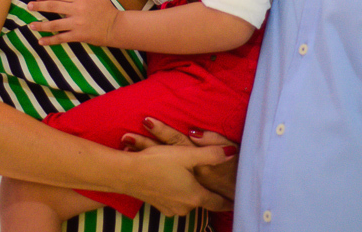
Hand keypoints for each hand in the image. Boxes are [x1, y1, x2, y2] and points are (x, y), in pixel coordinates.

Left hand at [28, 0, 118, 45]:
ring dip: (41, 25)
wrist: (115, 26)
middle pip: (53, 7)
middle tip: (29, 6)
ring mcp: (76, 24)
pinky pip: (61, 38)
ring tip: (31, 25)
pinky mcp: (77, 36)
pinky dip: (50, 40)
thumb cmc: (105, 8)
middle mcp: (76, 10)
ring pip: (54, 24)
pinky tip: (41, 41)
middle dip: (39, 6)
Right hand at [120, 142, 234, 214]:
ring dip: (189, 191)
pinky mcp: (159, 206)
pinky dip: (177, 192)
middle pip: (202, 200)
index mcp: (195, 195)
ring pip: (187, 200)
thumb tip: (232, 154)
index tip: (235, 201)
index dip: (227, 201)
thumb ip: (212, 154)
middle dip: (206, 191)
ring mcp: (170, 208)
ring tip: (190, 179)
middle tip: (213, 182)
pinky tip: (172, 181)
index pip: (218, 202)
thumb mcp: (187, 154)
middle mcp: (185, 207)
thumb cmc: (157, 162)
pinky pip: (174, 200)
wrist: (126, 174)